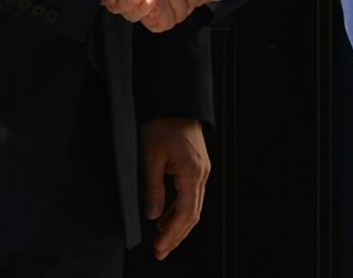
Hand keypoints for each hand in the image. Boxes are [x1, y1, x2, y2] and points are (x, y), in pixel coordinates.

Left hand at [136, 117, 209, 258]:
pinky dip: (180, 212)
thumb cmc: (162, 123)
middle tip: (160, 252)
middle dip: (176, 236)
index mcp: (192, 171)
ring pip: (193, 207)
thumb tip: (153, 215)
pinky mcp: (197, 168)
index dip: (172, 233)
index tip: (159, 247)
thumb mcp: (150, 154)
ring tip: (162, 241)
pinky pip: (191, 196)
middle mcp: (201, 173)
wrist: (175, 101)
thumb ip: (152, 186)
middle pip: (193, 215)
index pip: (186, 213)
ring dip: (178, 226)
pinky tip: (166, 219)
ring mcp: (202, 171)